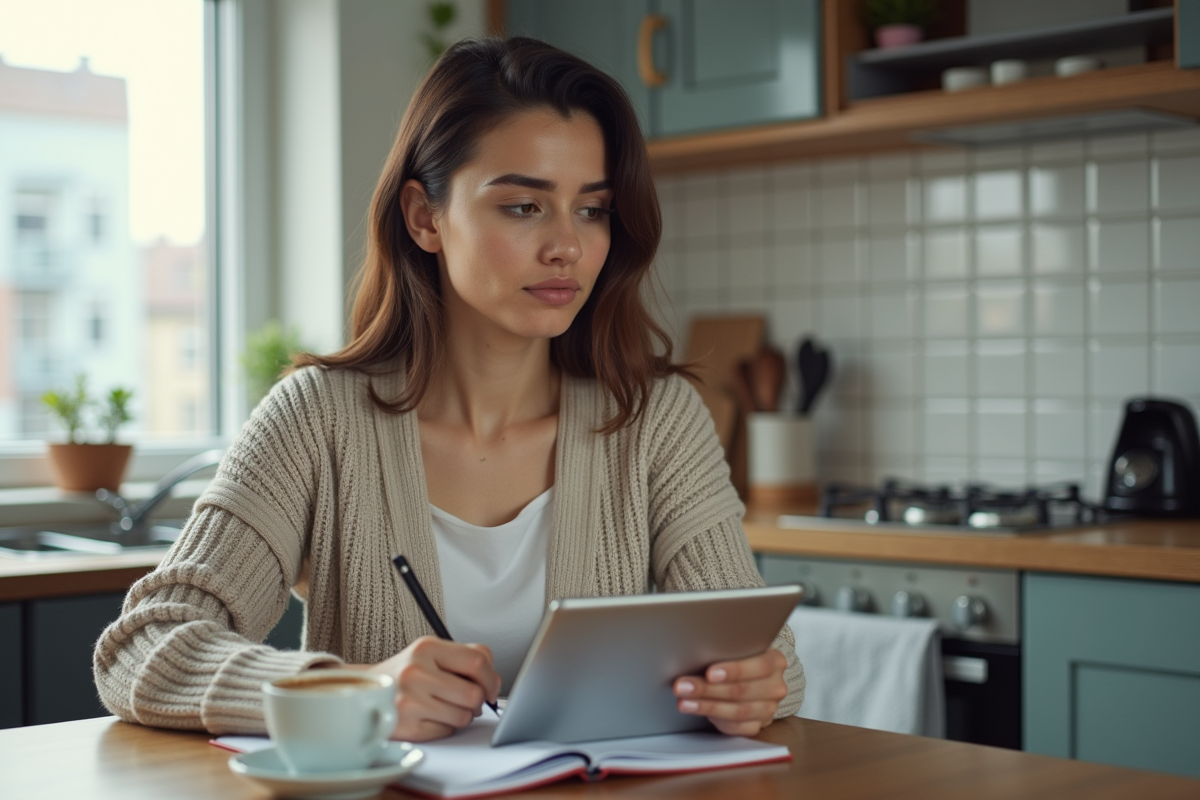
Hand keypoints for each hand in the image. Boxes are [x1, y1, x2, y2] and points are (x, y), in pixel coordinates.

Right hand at [340, 636, 500, 741]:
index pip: (477, 660)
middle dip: (478, 700)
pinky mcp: (407, 726)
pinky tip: (431, 716)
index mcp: (427, 648)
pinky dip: (446, 727)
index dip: (491, 677)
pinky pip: (447, 731)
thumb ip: (464, 658)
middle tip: (470, 700)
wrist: (366, 692)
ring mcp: (410, 700)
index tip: (491, 687)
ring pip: (463, 716)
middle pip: (473, 693)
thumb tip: (494, 681)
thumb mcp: (431, 653)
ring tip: (446, 706)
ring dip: (462, 715)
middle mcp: (416, 672)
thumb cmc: (406, 674)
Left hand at [672, 647, 788, 736]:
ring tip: (684, 701)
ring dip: (706, 706)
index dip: (734, 671)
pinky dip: (714, 719)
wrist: (747, 678)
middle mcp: (775, 687)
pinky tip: (696, 711)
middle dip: (708, 689)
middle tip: (683, 686)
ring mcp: (768, 709)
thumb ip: (726, 650)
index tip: (709, 673)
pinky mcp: (757, 726)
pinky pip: (736, 727)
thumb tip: (695, 650)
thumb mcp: (737, 649)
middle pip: (742, 691)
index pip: (759, 666)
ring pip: (737, 711)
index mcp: (775, 662)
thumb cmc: (737, 658)